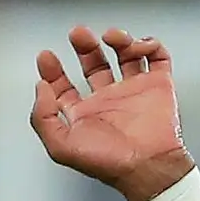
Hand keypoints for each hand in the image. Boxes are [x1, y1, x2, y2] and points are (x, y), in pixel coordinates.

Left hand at [29, 24, 193, 200]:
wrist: (148, 167)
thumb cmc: (107, 163)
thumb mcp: (61, 146)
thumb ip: (43, 117)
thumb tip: (41, 88)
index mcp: (85, 114)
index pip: (65, 87)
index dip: (53, 71)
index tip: (46, 56)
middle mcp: (109, 100)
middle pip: (94, 63)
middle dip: (85, 46)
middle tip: (78, 34)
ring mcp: (134, 91)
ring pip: (125, 55)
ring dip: (118, 39)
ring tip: (112, 37)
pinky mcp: (158, 86)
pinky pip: (156, 57)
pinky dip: (149, 44)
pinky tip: (137, 46)